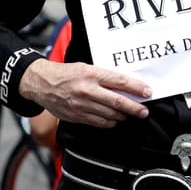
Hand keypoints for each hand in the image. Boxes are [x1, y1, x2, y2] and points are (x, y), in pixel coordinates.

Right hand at [19, 58, 150, 127]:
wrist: (42, 84)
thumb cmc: (67, 73)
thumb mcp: (87, 67)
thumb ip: (104, 76)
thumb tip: (126, 84)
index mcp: (92, 74)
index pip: (120, 82)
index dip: (136, 88)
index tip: (147, 92)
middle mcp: (87, 90)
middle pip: (117, 101)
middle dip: (134, 108)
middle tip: (144, 111)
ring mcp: (81, 105)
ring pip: (109, 114)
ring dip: (123, 116)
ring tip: (131, 115)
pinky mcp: (76, 116)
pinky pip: (97, 122)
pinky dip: (109, 122)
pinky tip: (115, 120)